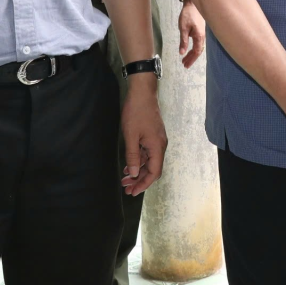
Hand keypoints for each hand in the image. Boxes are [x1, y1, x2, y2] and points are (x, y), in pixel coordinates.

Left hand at [121, 78, 168, 194]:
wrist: (142, 92)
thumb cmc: (136, 113)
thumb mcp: (131, 136)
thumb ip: (133, 156)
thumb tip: (135, 174)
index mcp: (157, 147)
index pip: (154, 172)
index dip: (144, 184)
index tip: (133, 192)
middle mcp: (160, 145)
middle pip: (153, 169)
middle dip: (140, 180)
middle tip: (126, 188)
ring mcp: (157, 140)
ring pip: (150, 161)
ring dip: (138, 171)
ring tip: (125, 179)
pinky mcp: (153, 136)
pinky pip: (148, 153)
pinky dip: (139, 161)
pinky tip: (129, 165)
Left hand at [178, 0, 205, 68]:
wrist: (192, 4)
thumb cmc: (188, 15)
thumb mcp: (183, 28)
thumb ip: (183, 41)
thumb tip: (182, 53)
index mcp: (199, 36)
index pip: (196, 52)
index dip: (191, 59)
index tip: (185, 65)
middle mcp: (202, 37)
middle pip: (198, 51)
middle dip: (191, 58)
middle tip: (184, 65)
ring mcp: (201, 34)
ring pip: (198, 47)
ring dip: (191, 54)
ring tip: (185, 59)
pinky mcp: (199, 31)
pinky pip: (197, 43)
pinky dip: (192, 48)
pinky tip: (188, 50)